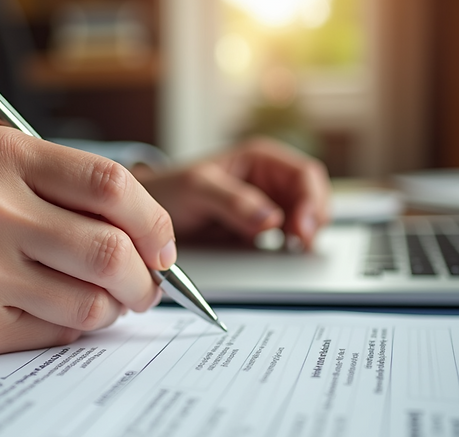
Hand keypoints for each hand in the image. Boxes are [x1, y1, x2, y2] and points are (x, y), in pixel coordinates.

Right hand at [0, 127, 174, 355]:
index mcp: (1, 155)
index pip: (112, 185)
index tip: (163, 248)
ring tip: (97, 304)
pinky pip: (54, 334)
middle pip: (112, 251)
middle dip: (145, 281)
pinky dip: (68, 331)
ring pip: (91, 304)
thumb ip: (61, 190)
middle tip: (143, 289)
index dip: (154, 223)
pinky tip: (47, 315)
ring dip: (109, 311)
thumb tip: (147, 238)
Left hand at [139, 137, 330, 249]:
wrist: (145, 213)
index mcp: (260, 159)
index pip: (305, 174)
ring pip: (304, 220)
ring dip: (306, 235)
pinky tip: (284, 255)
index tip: (302, 227)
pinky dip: (291, 247)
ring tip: (295, 251)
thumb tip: (270, 219)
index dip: (311, 200)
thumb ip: (233, 202)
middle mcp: (269, 180)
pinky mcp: (260, 230)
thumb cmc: (169, 190)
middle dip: (313, 220)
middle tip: (303, 244)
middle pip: (312, 198)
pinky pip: (287, 238)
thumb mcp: (197, 189)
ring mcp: (267, 206)